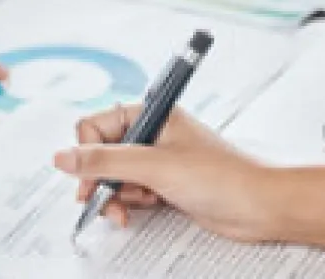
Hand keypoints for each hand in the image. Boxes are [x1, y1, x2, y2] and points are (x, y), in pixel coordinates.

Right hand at [54, 106, 274, 241]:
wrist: (260, 206)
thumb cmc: (223, 176)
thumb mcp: (155, 166)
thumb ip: (106, 161)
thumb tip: (64, 157)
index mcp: (152, 114)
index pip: (97, 125)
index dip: (87, 152)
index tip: (86, 177)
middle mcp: (153, 134)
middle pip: (103, 153)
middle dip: (100, 179)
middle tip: (100, 199)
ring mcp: (160, 160)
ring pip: (115, 176)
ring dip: (115, 195)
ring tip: (127, 209)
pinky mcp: (166, 184)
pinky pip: (132, 192)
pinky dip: (130, 203)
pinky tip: (142, 209)